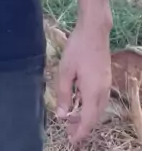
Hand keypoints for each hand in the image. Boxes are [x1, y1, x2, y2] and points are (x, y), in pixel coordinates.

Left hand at [56, 19, 111, 145]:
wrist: (94, 31)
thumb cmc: (77, 48)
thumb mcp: (65, 71)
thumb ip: (63, 94)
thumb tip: (62, 115)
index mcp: (93, 93)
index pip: (88, 121)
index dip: (80, 132)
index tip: (71, 141)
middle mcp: (103, 92)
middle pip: (95, 117)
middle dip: (82, 126)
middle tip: (69, 131)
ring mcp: (106, 85)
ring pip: (99, 109)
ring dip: (87, 116)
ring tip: (73, 118)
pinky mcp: (106, 78)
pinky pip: (101, 100)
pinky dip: (91, 107)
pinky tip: (81, 102)